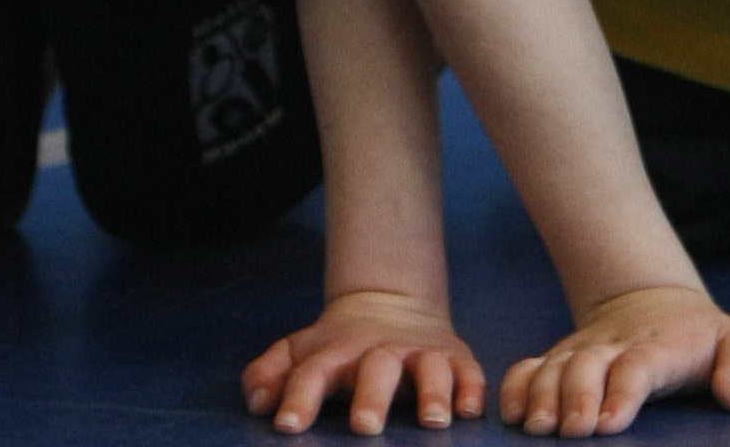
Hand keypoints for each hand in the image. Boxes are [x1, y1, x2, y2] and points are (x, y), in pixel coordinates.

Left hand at [243, 288, 486, 433]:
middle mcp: (380, 352)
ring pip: (430, 368)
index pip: (314, 372)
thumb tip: (257, 401)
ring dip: (432, 392)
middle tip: (363, 426)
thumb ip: (272, 372)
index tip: (287, 425)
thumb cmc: (339, 346)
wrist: (392, 302)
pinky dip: (472, 388)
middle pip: (376, 370)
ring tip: (431, 420)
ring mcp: (420, 353)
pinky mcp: (455, 358)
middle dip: (371, 397)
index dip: (298, 397)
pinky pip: (469, 372)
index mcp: (338, 352)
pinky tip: (469, 410)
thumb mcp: (302, 351)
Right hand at [499, 286, 729, 437]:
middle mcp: (612, 346)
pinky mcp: (559, 359)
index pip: (638, 365)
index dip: (622, 391)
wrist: (653, 300)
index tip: (610, 422)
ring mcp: (582, 351)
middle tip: (570, 430)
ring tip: (537, 426)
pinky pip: (530, 367)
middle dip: (575, 396)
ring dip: (542, 395)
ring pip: (555, 367)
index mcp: (657, 345)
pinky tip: (511, 413)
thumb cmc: (699, 337)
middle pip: (587, 365)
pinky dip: (516, 385)